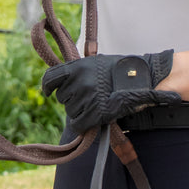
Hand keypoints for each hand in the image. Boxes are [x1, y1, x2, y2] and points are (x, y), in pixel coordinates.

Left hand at [41, 51, 179, 134]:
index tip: (47, 92)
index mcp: (78, 66)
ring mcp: (88, 97)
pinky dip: (82, 126)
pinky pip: (78, 125)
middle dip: (72, 99)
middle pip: (62, 97)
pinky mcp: (96, 113)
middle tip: (88, 97)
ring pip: (70, 111)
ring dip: (79, 111)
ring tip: (96, 104)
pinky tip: (90, 122)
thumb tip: (62, 82)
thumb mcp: (96, 63)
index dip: (47, 86)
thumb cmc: (120, 70)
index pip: (51, 77)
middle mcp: (80, 81)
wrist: (141, 79)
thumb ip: (79, 71)